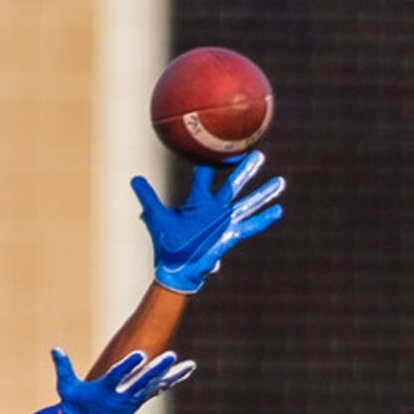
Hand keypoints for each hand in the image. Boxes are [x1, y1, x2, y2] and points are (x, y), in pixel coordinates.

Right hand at [52, 347, 194, 413]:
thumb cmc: (75, 408)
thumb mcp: (66, 389)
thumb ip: (63, 368)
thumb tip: (55, 348)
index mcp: (105, 391)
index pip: (118, 376)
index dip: (128, 365)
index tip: (140, 354)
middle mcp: (123, 396)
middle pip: (142, 381)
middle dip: (156, 369)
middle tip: (170, 355)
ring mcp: (133, 399)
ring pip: (155, 384)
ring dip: (170, 373)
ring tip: (186, 363)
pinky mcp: (140, 400)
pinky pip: (160, 387)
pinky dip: (173, 378)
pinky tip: (187, 368)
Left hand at [131, 153, 285, 294]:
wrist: (175, 270)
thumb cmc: (167, 245)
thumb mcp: (157, 219)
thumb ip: (148, 198)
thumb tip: (134, 179)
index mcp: (198, 202)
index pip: (205, 175)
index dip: (210, 160)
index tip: (220, 143)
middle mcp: (214, 209)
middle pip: (232, 184)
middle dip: (245, 170)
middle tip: (257, 152)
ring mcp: (224, 222)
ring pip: (247, 203)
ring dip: (263, 193)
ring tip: (280, 182)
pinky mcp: (229, 236)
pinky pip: (250, 226)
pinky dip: (264, 219)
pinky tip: (278, 211)